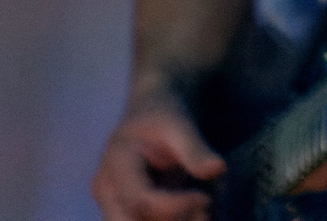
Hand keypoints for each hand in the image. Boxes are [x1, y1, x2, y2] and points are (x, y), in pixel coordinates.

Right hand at [90, 86, 224, 220]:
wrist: (150, 115)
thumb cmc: (163, 117)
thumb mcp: (180, 124)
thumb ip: (195, 149)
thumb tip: (217, 169)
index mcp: (116, 165)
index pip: (141, 200)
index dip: (176, 206)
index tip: (206, 197)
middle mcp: (108, 192)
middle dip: (173, 219)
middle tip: (205, 203)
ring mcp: (114, 205)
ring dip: (179, 219)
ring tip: (204, 197)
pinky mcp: (127, 212)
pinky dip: (179, 217)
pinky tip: (196, 203)